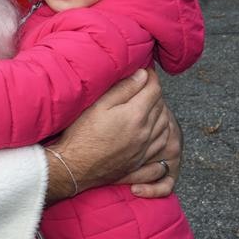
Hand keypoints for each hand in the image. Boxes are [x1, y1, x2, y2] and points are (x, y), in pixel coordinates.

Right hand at [43, 68, 169, 202]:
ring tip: (149, 104)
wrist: (74, 168)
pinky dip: (162, 132)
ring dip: (160, 111)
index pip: (154, 89)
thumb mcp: (98, 105)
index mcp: (135, 115)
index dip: (151, 77)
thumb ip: (123, 89)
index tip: (145, 71)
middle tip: (144, 85)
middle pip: (161, 106)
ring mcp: (144, 148)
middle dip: (155, 92)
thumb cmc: (82, 135)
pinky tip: (154, 128)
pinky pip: (162, 143)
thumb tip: (142, 75)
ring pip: (164, 124)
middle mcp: (145, 132)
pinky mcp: (140, 160)